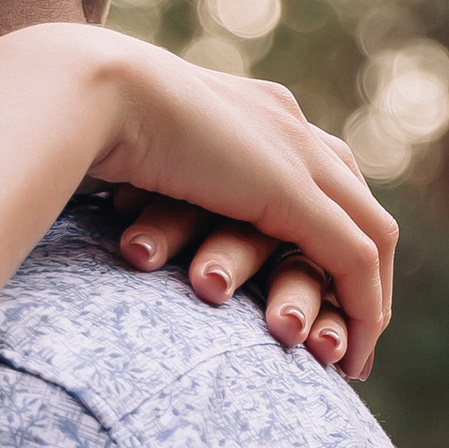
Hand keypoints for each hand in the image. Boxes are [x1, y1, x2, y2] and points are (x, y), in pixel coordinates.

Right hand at [86, 50, 395, 374]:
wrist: (84, 91)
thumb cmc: (78, 127)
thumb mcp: (134, 162)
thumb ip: (158, 187)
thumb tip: (130, 218)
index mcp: (250, 112)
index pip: (317, 174)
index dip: (325, 235)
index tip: (312, 293)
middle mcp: (286, 124)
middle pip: (357, 203)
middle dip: (366, 274)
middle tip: (354, 332)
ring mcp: (296, 152)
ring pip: (369, 234)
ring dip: (369, 302)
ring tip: (352, 356)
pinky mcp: (292, 190)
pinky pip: (352, 258)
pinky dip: (361, 309)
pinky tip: (348, 356)